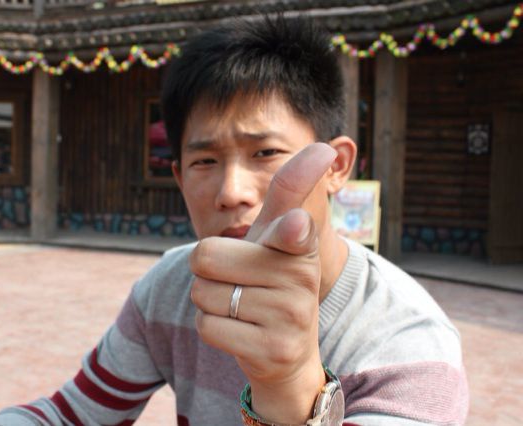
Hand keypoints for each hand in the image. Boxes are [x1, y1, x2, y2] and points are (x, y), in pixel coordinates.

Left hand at [190, 143, 336, 422]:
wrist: (287, 354)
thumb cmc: (271, 287)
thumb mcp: (276, 242)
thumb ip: (286, 197)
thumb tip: (323, 148)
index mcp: (300, 242)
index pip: (292, 205)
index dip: (298, 189)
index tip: (314, 177)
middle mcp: (300, 275)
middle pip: (205, 255)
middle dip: (208, 272)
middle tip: (237, 282)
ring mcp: (290, 314)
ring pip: (202, 293)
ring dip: (210, 301)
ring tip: (242, 307)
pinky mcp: (272, 348)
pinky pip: (207, 326)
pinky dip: (212, 328)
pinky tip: (240, 331)